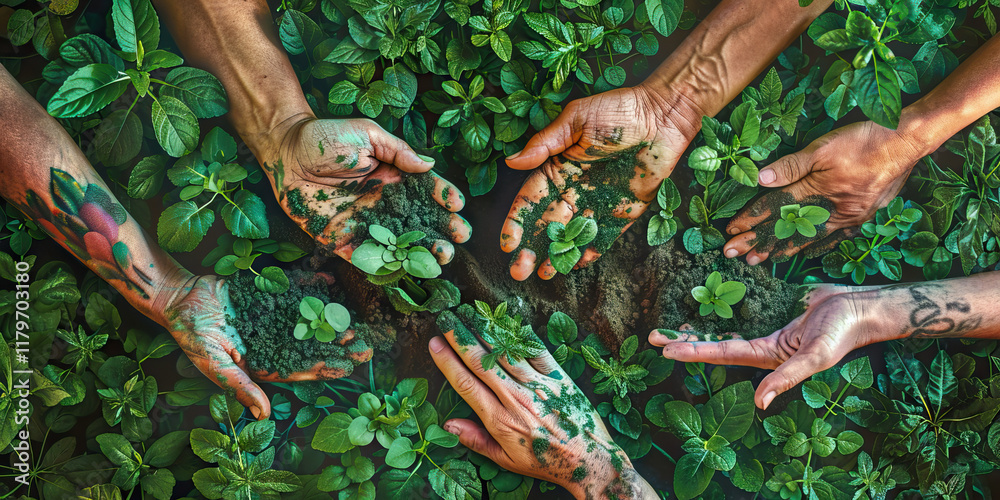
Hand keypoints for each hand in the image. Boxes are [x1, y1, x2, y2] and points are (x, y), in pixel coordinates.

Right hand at [154, 274, 372, 419]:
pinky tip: (330, 282)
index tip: (346, 368)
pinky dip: (311, 285)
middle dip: (337, 347)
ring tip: (356, 321)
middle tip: (364, 346)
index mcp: (263, 361)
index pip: (298, 368)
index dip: (322, 368)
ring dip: (331, 319)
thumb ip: (240, 386)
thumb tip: (263, 413)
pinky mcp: (269, 294)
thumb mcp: (213, 364)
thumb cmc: (193, 335)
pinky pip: (294, 290)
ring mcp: (273, 316)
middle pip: (311, 345)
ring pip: (308, 319)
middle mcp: (273, 340)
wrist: (180, 298)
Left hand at [258, 116, 470, 262]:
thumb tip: (429, 165)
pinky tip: (405, 269)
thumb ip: (398, 151)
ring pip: (398, 242)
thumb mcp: (368, 134)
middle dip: (441, 230)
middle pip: (418, 221)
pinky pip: (365, 255)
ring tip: (442, 257)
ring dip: (421, 252)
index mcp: (392, 177)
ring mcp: (364, 222)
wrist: (286, 152)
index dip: (442, 197)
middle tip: (459, 237)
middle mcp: (382, 202)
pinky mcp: (342, 238)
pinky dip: (384, 265)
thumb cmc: (326, 136)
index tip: (456, 204)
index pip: (424, 190)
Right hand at [427, 311, 655, 498]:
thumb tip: (448, 425)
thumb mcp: (507, 461)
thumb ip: (477, 440)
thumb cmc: (545, 462)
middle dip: (461, 337)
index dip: (448, 361)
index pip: (466, 384)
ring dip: (485, 330)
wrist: (589, 461)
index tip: (435, 343)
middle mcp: (516, 398)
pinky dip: (522, 335)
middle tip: (447, 317)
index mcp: (500, 420)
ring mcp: (539, 386)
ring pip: (506, 352)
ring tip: (470, 312)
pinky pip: (537, 351)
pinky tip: (508, 321)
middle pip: (482, 362)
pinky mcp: (559, 378)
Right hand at [502, 86, 699, 279]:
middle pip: (548, 223)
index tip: (508, 242)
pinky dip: (592, 250)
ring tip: (546, 273)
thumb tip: (512, 162)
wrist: (663, 116)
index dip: (518, 222)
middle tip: (521, 269)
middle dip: (533, 247)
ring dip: (559, 254)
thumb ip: (545, 143)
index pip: (530, 200)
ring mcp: (598, 202)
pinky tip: (578, 263)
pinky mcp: (623, 211)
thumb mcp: (576, 119)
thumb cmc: (618, 110)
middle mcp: (574, 189)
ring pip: (573, 234)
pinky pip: (605, 236)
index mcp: (557, 167)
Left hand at [648, 284, 884, 409]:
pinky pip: (741, 305)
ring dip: (698, 323)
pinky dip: (723, 302)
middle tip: (652, 336)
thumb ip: (786, 379)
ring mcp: (765, 325)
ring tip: (669, 319)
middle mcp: (760, 344)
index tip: (665, 349)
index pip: (721, 353)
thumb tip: (759, 403)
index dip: (692, 351)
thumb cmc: (841, 334)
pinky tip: (705, 296)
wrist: (862, 308)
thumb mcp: (814, 359)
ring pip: (724, 325)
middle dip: (684, 340)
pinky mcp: (772, 306)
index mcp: (766, 356)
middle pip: (714, 342)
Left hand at [723, 121, 924, 264]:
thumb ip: (792, 165)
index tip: (731, 231)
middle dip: (758, 242)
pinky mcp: (862, 216)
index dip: (752, 219)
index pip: (777, 209)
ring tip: (759, 260)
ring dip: (781, 249)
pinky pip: (833, 237)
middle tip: (732, 255)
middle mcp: (833, 211)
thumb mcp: (824, 147)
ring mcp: (850, 217)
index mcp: (821, 193)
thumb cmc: (865, 139)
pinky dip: (814, 246)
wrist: (908, 142)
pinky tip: (802, 253)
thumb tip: (761, 179)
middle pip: (788, 229)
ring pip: (808, 238)